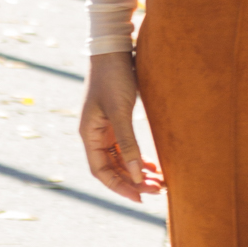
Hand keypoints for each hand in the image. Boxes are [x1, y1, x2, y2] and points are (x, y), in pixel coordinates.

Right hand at [80, 51, 163, 203]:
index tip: (141, 197)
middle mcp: (94, 135)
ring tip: (158, 181)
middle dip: (133, 181)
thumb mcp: (120, 110)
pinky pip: (126, 147)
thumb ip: (128, 142)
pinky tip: (152, 165)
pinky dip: (138, 157)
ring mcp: (105, 128)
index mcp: (88, 134)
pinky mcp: (116, 120)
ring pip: (120, 159)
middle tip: (157, 190)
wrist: (114, 49)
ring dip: (136, 171)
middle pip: (112, 168)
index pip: (101, 171)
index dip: (119, 187)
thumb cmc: (113, 77)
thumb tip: (135, 174)